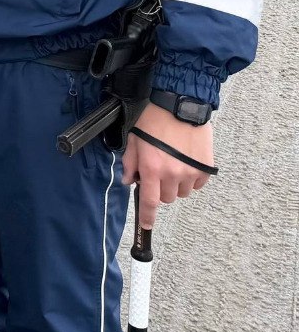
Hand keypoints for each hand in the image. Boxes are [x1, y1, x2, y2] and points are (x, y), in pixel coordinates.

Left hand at [122, 103, 214, 229]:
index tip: (147, 225)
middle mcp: (172, 174)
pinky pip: (197, 185)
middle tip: (158, 173)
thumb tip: (127, 181)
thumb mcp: (135, 140)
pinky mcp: (205, 168)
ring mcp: (191, 172)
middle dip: (160, 190)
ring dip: (176, 185)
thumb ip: (130, 163)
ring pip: (183, 193)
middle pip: (167, 199)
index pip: (149, 201)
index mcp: (151, 168)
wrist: (181, 106)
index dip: (147, 216)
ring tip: (173, 165)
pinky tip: (186, 163)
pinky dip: (191, 180)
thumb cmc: (154, 120)